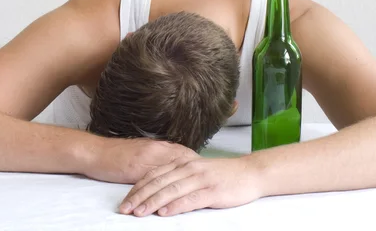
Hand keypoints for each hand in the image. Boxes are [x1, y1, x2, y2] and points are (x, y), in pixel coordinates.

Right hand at [82, 137, 198, 183]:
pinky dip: (165, 186)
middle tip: (208, 181)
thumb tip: (171, 167)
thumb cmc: (116, 155)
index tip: (206, 171)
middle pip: (183, 159)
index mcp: (157, 146)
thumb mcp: (140, 153)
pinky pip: (154, 178)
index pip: (183, 154)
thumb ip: (156, 159)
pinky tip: (173, 194)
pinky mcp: (136, 167)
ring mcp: (146, 157)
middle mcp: (155, 149)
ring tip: (196, 189)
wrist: (94, 152)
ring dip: (184, 179)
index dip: (196, 163)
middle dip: (196, 171)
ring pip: (171, 168)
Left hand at [119, 156, 261, 216]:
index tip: (125, 200)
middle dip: (139, 196)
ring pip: (171, 190)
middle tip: (125, 209)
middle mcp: (189, 169)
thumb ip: (179, 177)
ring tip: (139, 212)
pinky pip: (191, 198)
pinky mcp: (213, 190)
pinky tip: (165, 211)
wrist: (251, 172)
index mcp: (183, 163)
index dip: (137, 188)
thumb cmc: (224, 175)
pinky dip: (176, 205)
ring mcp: (201, 179)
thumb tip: (158, 189)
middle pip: (158, 182)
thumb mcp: (198, 171)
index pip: (154, 175)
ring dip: (153, 201)